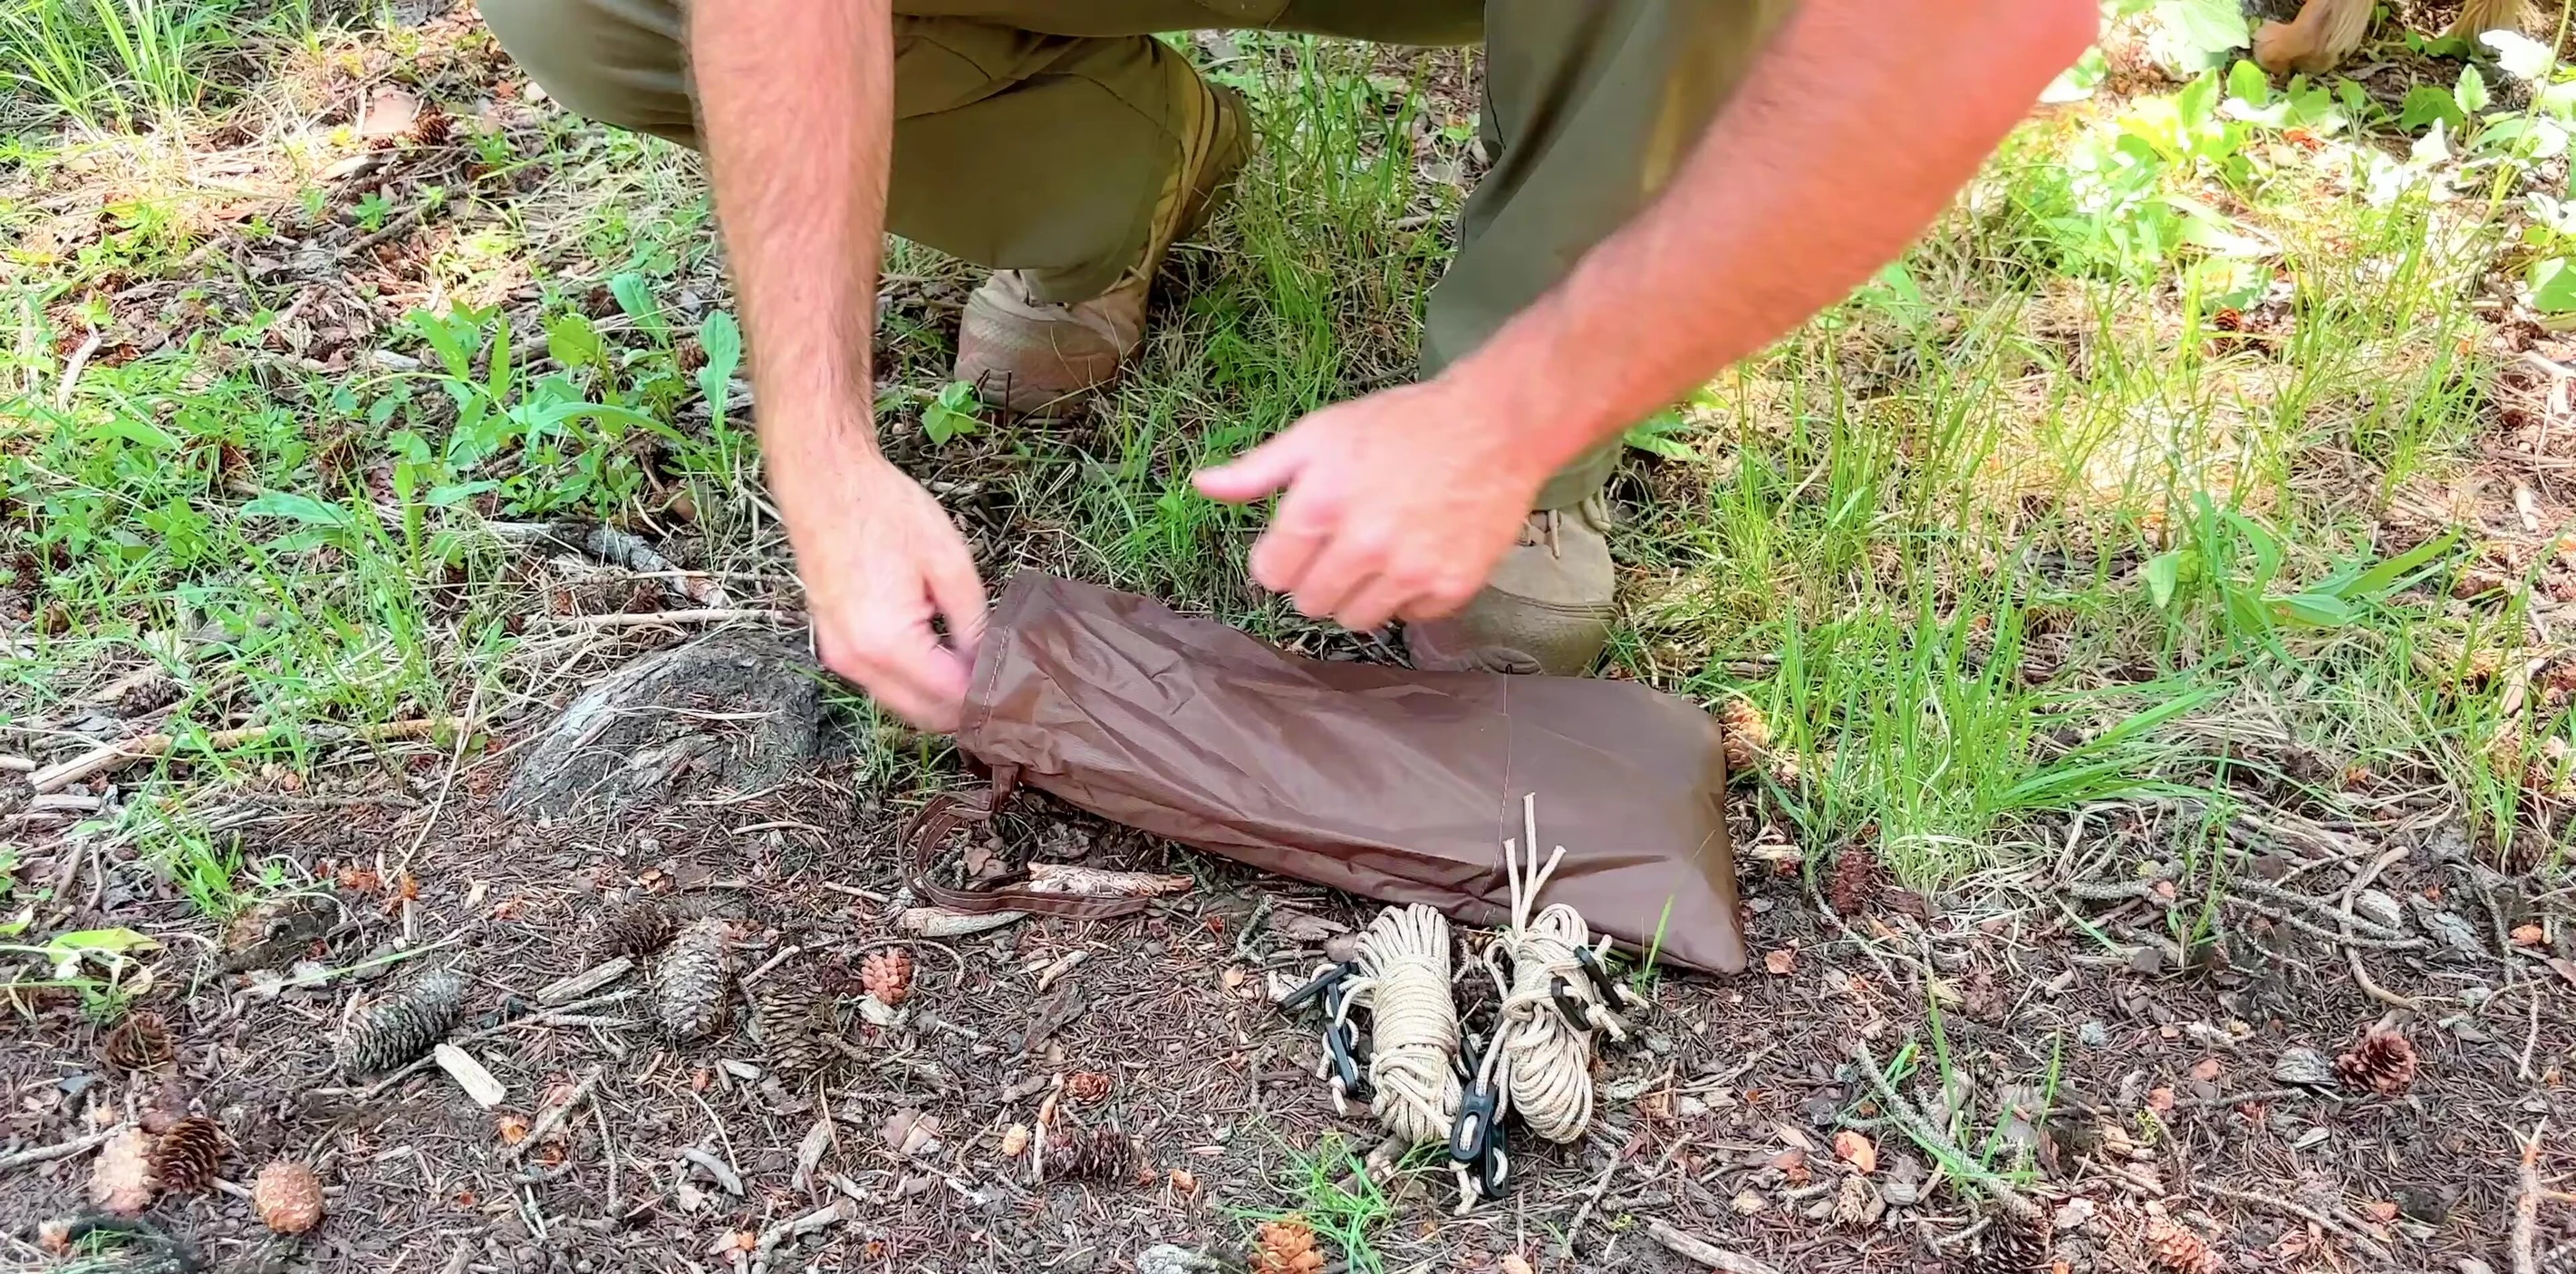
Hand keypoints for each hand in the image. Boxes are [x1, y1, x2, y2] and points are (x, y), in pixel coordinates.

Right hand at [786, 458, 986, 731]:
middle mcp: (857, 660)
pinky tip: (944, 662)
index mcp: (888, 642)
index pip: (950, 699)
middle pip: (923, 714)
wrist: (825, 481)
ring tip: (979, 676)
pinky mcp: (833, 644)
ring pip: (900, 704)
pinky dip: (913, 683)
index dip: (987, 699)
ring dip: (938, 699)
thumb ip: (973, 623)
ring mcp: (839, 655)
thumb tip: (989, 663)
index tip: (1017, 691)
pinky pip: (880, 682)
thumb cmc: (883, 511)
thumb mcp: (949, 563)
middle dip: (964, 710)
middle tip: (1004, 690)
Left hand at [1191, 378, 1555, 631]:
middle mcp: (1362, 546)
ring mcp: (1409, 571)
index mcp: (1320, 506)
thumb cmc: (1401, 424)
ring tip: (1378, 554)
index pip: (1271, 574)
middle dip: (1317, 578)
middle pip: (1310, 603)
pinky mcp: (1451, 586)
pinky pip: (1409, 616)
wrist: (1494, 426)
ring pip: (1357, 620)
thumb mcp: (1321, 432)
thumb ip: (1258, 469)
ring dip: (1359, 594)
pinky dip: (1408, 596)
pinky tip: (1418, 556)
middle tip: (1342, 545)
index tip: (1299, 542)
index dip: (1279, 559)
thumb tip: (1201, 487)